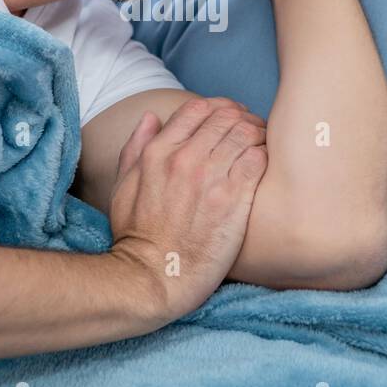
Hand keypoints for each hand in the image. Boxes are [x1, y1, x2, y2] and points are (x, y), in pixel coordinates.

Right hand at [106, 97, 267, 321]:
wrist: (156, 278)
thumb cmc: (137, 238)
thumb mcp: (122, 187)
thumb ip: (135, 148)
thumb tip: (151, 118)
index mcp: (157, 152)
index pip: (198, 108)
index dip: (218, 108)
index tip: (228, 119)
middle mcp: (185, 158)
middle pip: (226, 116)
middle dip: (242, 117)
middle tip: (251, 130)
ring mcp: (211, 177)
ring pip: (247, 133)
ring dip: (258, 134)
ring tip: (260, 145)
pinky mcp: (234, 199)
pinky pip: (258, 160)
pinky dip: (264, 156)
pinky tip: (263, 166)